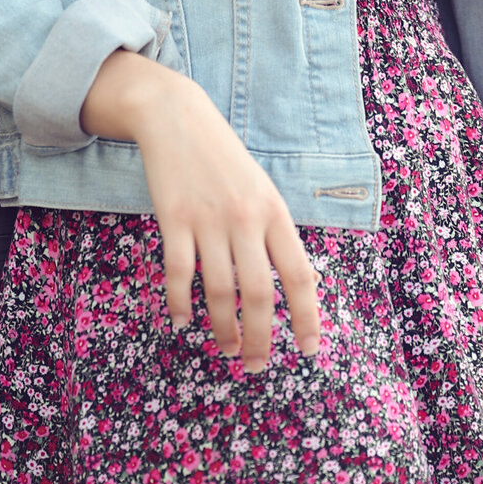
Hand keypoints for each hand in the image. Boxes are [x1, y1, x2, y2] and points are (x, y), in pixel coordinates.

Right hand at [80, 51, 320, 371]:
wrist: (178, 117)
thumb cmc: (224, 159)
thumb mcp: (263, 189)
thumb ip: (277, 233)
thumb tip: (300, 282)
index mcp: (275, 212)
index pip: (299, 275)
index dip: (307, 317)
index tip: (308, 350)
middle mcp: (246, 218)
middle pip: (258, 294)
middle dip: (259, 338)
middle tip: (255, 366)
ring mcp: (208, 219)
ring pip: (219, 291)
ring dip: (222, 328)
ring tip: (225, 350)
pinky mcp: (174, 219)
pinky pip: (179, 273)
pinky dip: (180, 304)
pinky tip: (182, 322)